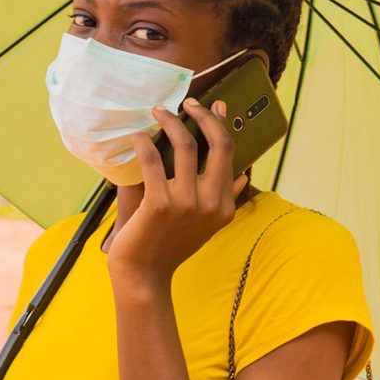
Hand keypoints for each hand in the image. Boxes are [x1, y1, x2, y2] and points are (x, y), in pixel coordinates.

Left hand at [110, 98, 248, 291]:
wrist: (144, 276)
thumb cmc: (169, 247)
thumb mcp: (205, 225)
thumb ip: (223, 198)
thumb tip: (243, 175)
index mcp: (225, 206)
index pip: (230, 154)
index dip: (221, 125)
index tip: (215, 106)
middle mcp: (212, 203)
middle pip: (219, 143)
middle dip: (204, 115)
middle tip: (188, 103)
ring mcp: (187, 203)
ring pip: (185, 145)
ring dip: (170, 121)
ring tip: (157, 111)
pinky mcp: (160, 204)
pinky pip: (152, 160)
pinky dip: (143, 143)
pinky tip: (137, 137)